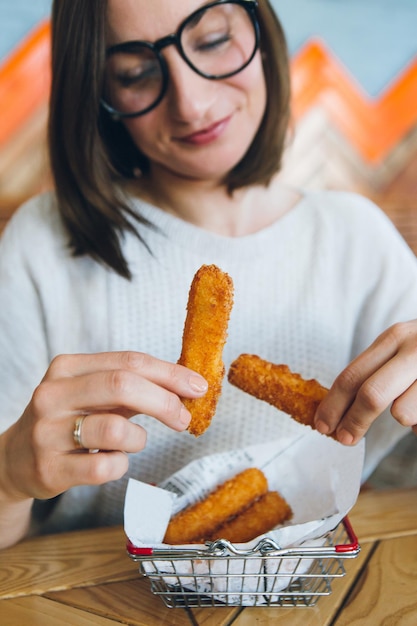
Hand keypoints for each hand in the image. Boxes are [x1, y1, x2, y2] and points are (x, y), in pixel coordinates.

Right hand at [0, 351, 207, 501]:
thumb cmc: (69, 420)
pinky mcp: (49, 469)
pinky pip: (105, 468)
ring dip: (138, 439)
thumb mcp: (93, 393)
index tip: (197, 386)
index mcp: (67, 368)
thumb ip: (133, 385)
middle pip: (123, 385)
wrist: (16, 459)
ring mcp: (47, 432)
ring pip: (116, 430)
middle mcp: (52, 394)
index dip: (169, 373)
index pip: (129, 361)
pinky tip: (110, 462)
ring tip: (131, 443)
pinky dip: (120, 466)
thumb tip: (186, 385)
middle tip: (184, 418)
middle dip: (164, 402)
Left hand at [314, 321, 416, 443]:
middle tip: (345, 440)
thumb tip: (336, 411)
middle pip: (372, 394)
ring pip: (404, 413)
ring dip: (407, 418)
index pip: (352, 375)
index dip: (333, 405)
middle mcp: (415, 349)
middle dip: (355, 422)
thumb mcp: (401, 349)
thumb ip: (374, 371)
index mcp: (394, 338)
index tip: (322, 426)